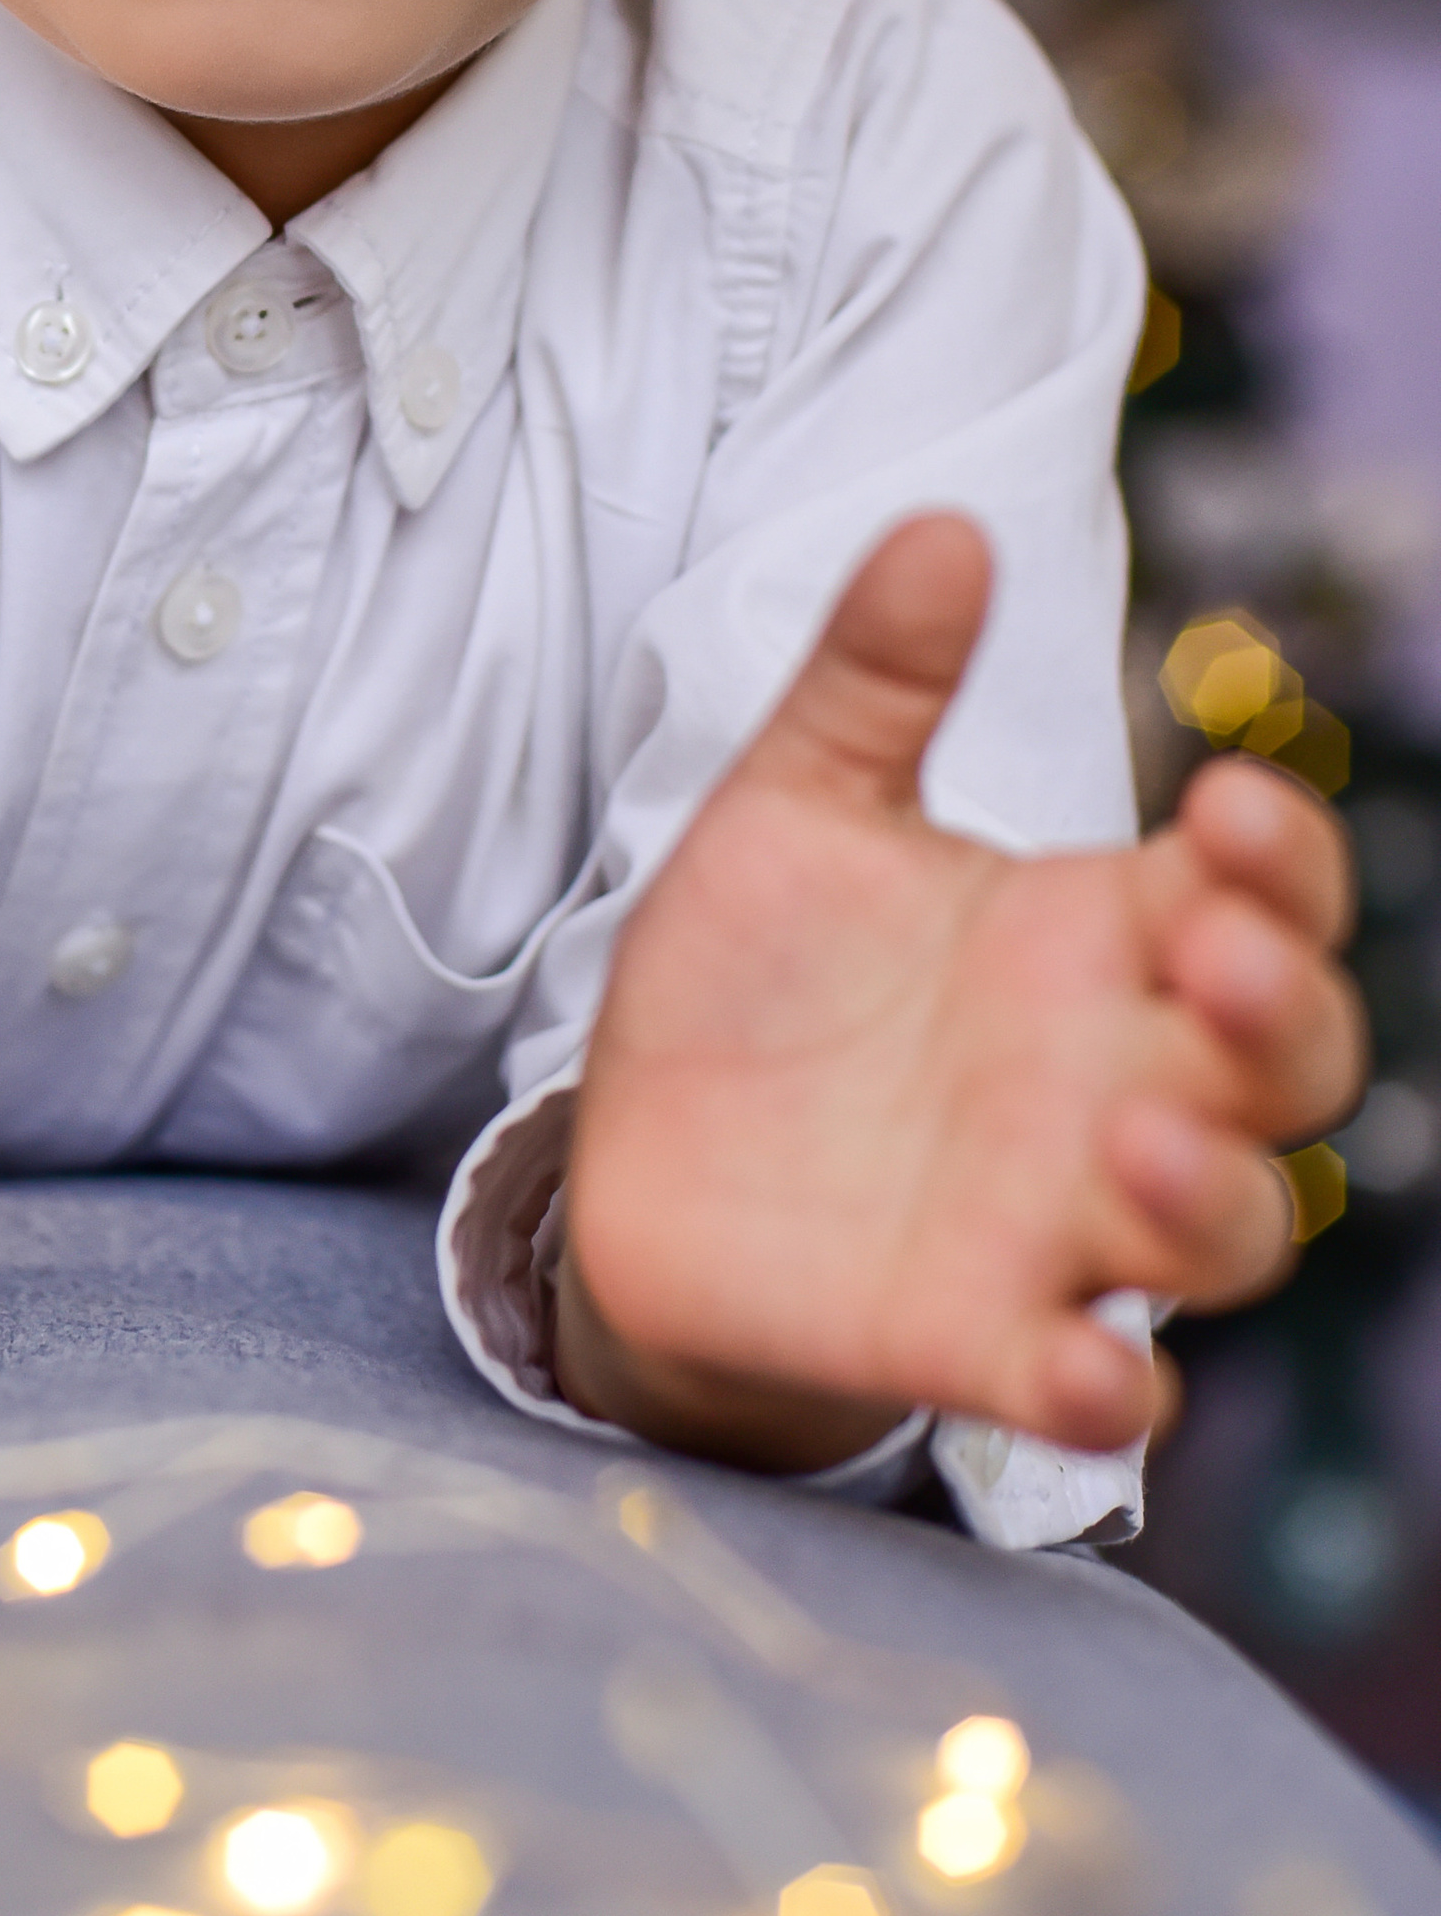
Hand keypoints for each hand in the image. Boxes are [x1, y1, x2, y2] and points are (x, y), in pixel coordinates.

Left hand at [559, 514, 1364, 1462]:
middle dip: (1283, 1013)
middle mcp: (1107, 1079)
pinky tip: (1091, 1371)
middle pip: (1285, 1064)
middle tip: (1209, 951)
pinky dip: (1102, 1387)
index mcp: (1089, 937)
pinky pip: (1081, 1382)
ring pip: (1229, 1232)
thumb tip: (941, 528)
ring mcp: (1051, 1217)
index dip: (1279, 859)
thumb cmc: (756, 973)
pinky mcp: (966, 1333)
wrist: (631, 1143)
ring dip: (1216, 1196)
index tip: (1222, 799)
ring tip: (1134, 1144)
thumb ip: (871, 676)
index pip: (1256, 898)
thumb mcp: (798, 801)